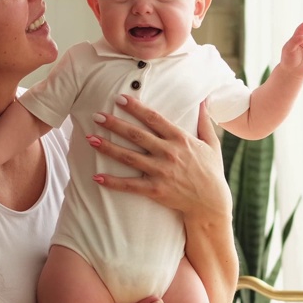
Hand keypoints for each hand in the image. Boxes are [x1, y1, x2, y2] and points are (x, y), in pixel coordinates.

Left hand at [86, 96, 231, 220]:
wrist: (211, 203)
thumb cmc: (211, 172)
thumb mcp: (212, 144)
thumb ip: (204, 121)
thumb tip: (204, 100)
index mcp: (180, 139)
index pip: (154, 118)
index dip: (136, 108)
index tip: (120, 99)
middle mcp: (168, 153)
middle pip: (136, 135)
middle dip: (115, 124)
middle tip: (97, 115)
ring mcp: (161, 172)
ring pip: (129, 157)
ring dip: (108, 147)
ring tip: (91, 138)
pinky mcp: (155, 190)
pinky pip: (129, 185)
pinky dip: (112, 182)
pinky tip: (96, 177)